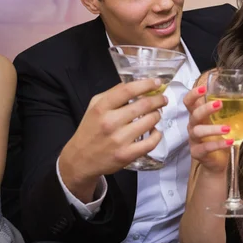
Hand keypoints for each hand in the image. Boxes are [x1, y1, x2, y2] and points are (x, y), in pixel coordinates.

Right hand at [59, 79, 167, 200]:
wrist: (80, 160)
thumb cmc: (90, 130)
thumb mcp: (94, 106)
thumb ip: (113, 93)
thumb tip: (136, 84)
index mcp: (101, 108)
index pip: (128, 90)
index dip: (146, 84)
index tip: (157, 82)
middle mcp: (110, 122)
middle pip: (144, 105)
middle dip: (158, 100)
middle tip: (163, 99)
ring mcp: (119, 140)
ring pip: (150, 121)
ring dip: (157, 115)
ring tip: (156, 114)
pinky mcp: (127, 155)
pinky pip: (151, 142)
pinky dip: (157, 134)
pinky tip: (155, 131)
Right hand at [183, 85, 232, 173]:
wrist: (216, 163)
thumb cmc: (218, 138)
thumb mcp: (221, 122)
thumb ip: (226, 111)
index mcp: (198, 116)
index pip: (189, 102)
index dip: (193, 94)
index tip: (204, 88)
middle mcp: (194, 126)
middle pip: (194, 115)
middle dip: (205, 108)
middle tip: (219, 104)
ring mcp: (194, 140)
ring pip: (198, 131)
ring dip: (213, 128)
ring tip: (227, 128)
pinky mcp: (197, 153)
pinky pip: (205, 148)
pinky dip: (218, 144)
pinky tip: (230, 142)